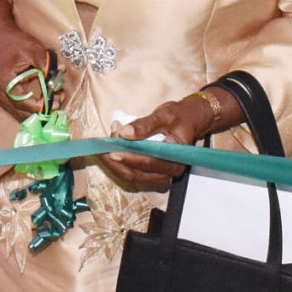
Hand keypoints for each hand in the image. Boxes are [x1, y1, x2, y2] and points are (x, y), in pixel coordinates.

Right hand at [0, 0, 50, 121]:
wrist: (0, 39)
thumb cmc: (15, 43)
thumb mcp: (33, 49)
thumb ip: (46, 63)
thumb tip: (61, 71)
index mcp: (5, 82)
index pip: (22, 102)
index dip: (39, 106)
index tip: (55, 102)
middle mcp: (0, 93)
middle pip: (21, 113)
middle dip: (41, 111)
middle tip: (58, 103)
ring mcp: (1, 97)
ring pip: (20, 114)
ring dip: (37, 111)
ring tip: (54, 101)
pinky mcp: (5, 97)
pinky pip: (18, 109)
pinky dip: (32, 109)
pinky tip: (44, 102)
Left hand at [95, 91, 221, 191]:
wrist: (188, 121)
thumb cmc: (179, 118)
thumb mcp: (164, 115)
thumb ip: (145, 124)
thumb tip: (124, 132)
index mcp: (177, 158)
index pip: (150, 161)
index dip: (130, 157)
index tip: (113, 149)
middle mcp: (170, 171)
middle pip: (138, 173)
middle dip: (118, 160)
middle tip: (103, 146)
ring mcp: (160, 175)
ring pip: (132, 176)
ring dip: (115, 163)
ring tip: (105, 145)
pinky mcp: (151, 174)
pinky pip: (131, 173)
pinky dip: (119, 163)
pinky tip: (110, 150)